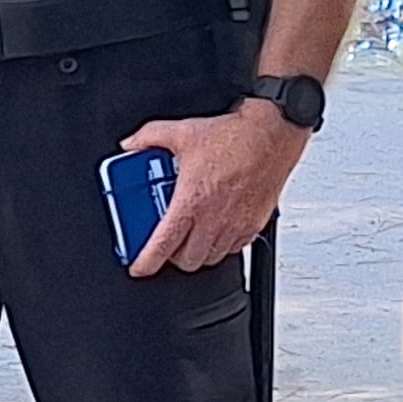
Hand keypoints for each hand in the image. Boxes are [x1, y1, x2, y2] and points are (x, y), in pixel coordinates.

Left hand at [119, 101, 307, 277]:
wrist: (271, 135)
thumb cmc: (234, 137)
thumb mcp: (181, 133)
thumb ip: (149, 138)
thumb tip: (131, 145)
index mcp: (191, 202)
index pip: (163, 246)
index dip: (146, 263)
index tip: (139, 268)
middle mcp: (213, 220)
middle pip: (187, 261)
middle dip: (172, 257)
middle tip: (167, 242)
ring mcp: (235, 226)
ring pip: (210, 258)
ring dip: (197, 252)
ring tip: (191, 235)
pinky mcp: (254, 225)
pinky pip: (234, 249)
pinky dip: (221, 245)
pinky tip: (215, 227)